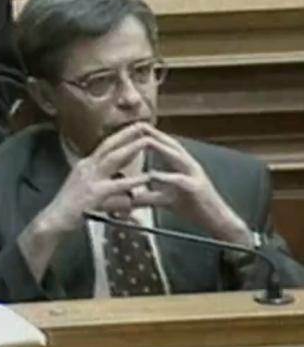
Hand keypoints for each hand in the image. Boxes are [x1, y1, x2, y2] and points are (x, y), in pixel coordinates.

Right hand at [40, 123, 152, 235]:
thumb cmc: (70, 209)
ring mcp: (89, 178)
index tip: (134, 127)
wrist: (54, 220)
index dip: (120, 136)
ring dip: (130, 148)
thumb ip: (109, 192)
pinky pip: (117, 185)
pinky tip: (146, 178)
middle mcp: (86, 167)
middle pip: (109, 145)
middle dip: (126, 134)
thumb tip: (129, 196)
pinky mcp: (94, 193)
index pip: (105, 146)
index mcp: (85, 165)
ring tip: (147, 141)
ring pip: (113, 158)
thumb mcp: (90, 194)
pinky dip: (133, 180)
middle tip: (143, 124)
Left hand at [134, 127, 251, 245]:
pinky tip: (152, 174)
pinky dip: (165, 177)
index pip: (166, 144)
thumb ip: (148, 194)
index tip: (133, 127)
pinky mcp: (197, 188)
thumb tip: (128, 197)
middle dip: (154, 133)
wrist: (218, 222)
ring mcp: (195, 175)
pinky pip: (179, 180)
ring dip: (161, 147)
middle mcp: (190, 165)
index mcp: (183, 164)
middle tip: (138, 124)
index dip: (151, 134)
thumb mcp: (165, 199)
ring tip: (145, 140)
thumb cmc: (192, 208)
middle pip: (171, 144)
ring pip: (177, 157)